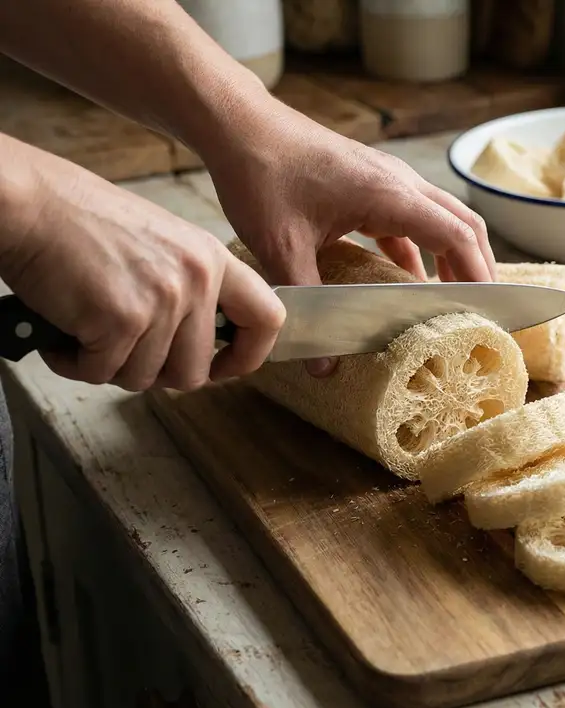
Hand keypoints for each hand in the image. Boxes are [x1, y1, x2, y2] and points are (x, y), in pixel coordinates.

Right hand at [0, 138, 285, 390]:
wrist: (27, 202)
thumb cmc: (80, 221)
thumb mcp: (160, 243)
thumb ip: (189, 286)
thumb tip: (197, 343)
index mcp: (212, 258)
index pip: (267, 318)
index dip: (249, 355)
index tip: (224, 367)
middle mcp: (197, 279)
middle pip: (196, 370)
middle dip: (154, 373)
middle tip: (122, 351)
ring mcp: (162, 300)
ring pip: (146, 378)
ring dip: (109, 367)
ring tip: (86, 332)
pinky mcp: (121, 320)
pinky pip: (104, 373)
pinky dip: (76, 364)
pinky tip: (62, 337)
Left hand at [199, 98, 495, 375]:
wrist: (241, 126)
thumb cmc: (262, 176)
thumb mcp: (282, 247)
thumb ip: (309, 303)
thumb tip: (323, 367)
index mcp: (390, 194)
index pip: (456, 236)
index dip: (477, 276)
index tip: (487, 311)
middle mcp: (400, 182)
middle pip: (463, 224)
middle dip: (478, 269)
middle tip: (481, 311)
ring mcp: (388, 179)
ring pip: (442, 219)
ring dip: (454, 258)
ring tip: (455, 300)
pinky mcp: (373, 183)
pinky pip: (412, 219)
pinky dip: (422, 250)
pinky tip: (410, 280)